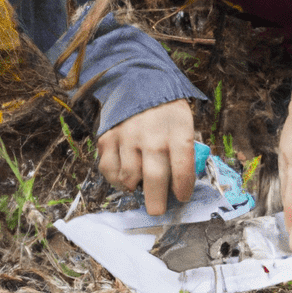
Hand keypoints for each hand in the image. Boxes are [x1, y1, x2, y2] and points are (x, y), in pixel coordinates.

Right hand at [97, 99, 195, 215]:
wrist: (137, 82)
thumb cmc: (166, 110)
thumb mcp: (184, 123)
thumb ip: (184, 151)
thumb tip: (181, 184)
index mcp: (177, 129)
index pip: (183, 167)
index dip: (183, 188)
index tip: (182, 197)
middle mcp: (151, 135)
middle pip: (155, 179)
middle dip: (157, 202)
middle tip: (158, 210)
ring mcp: (127, 137)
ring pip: (129, 178)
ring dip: (136, 187)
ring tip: (141, 185)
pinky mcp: (107, 138)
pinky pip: (109, 170)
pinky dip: (116, 179)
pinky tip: (125, 175)